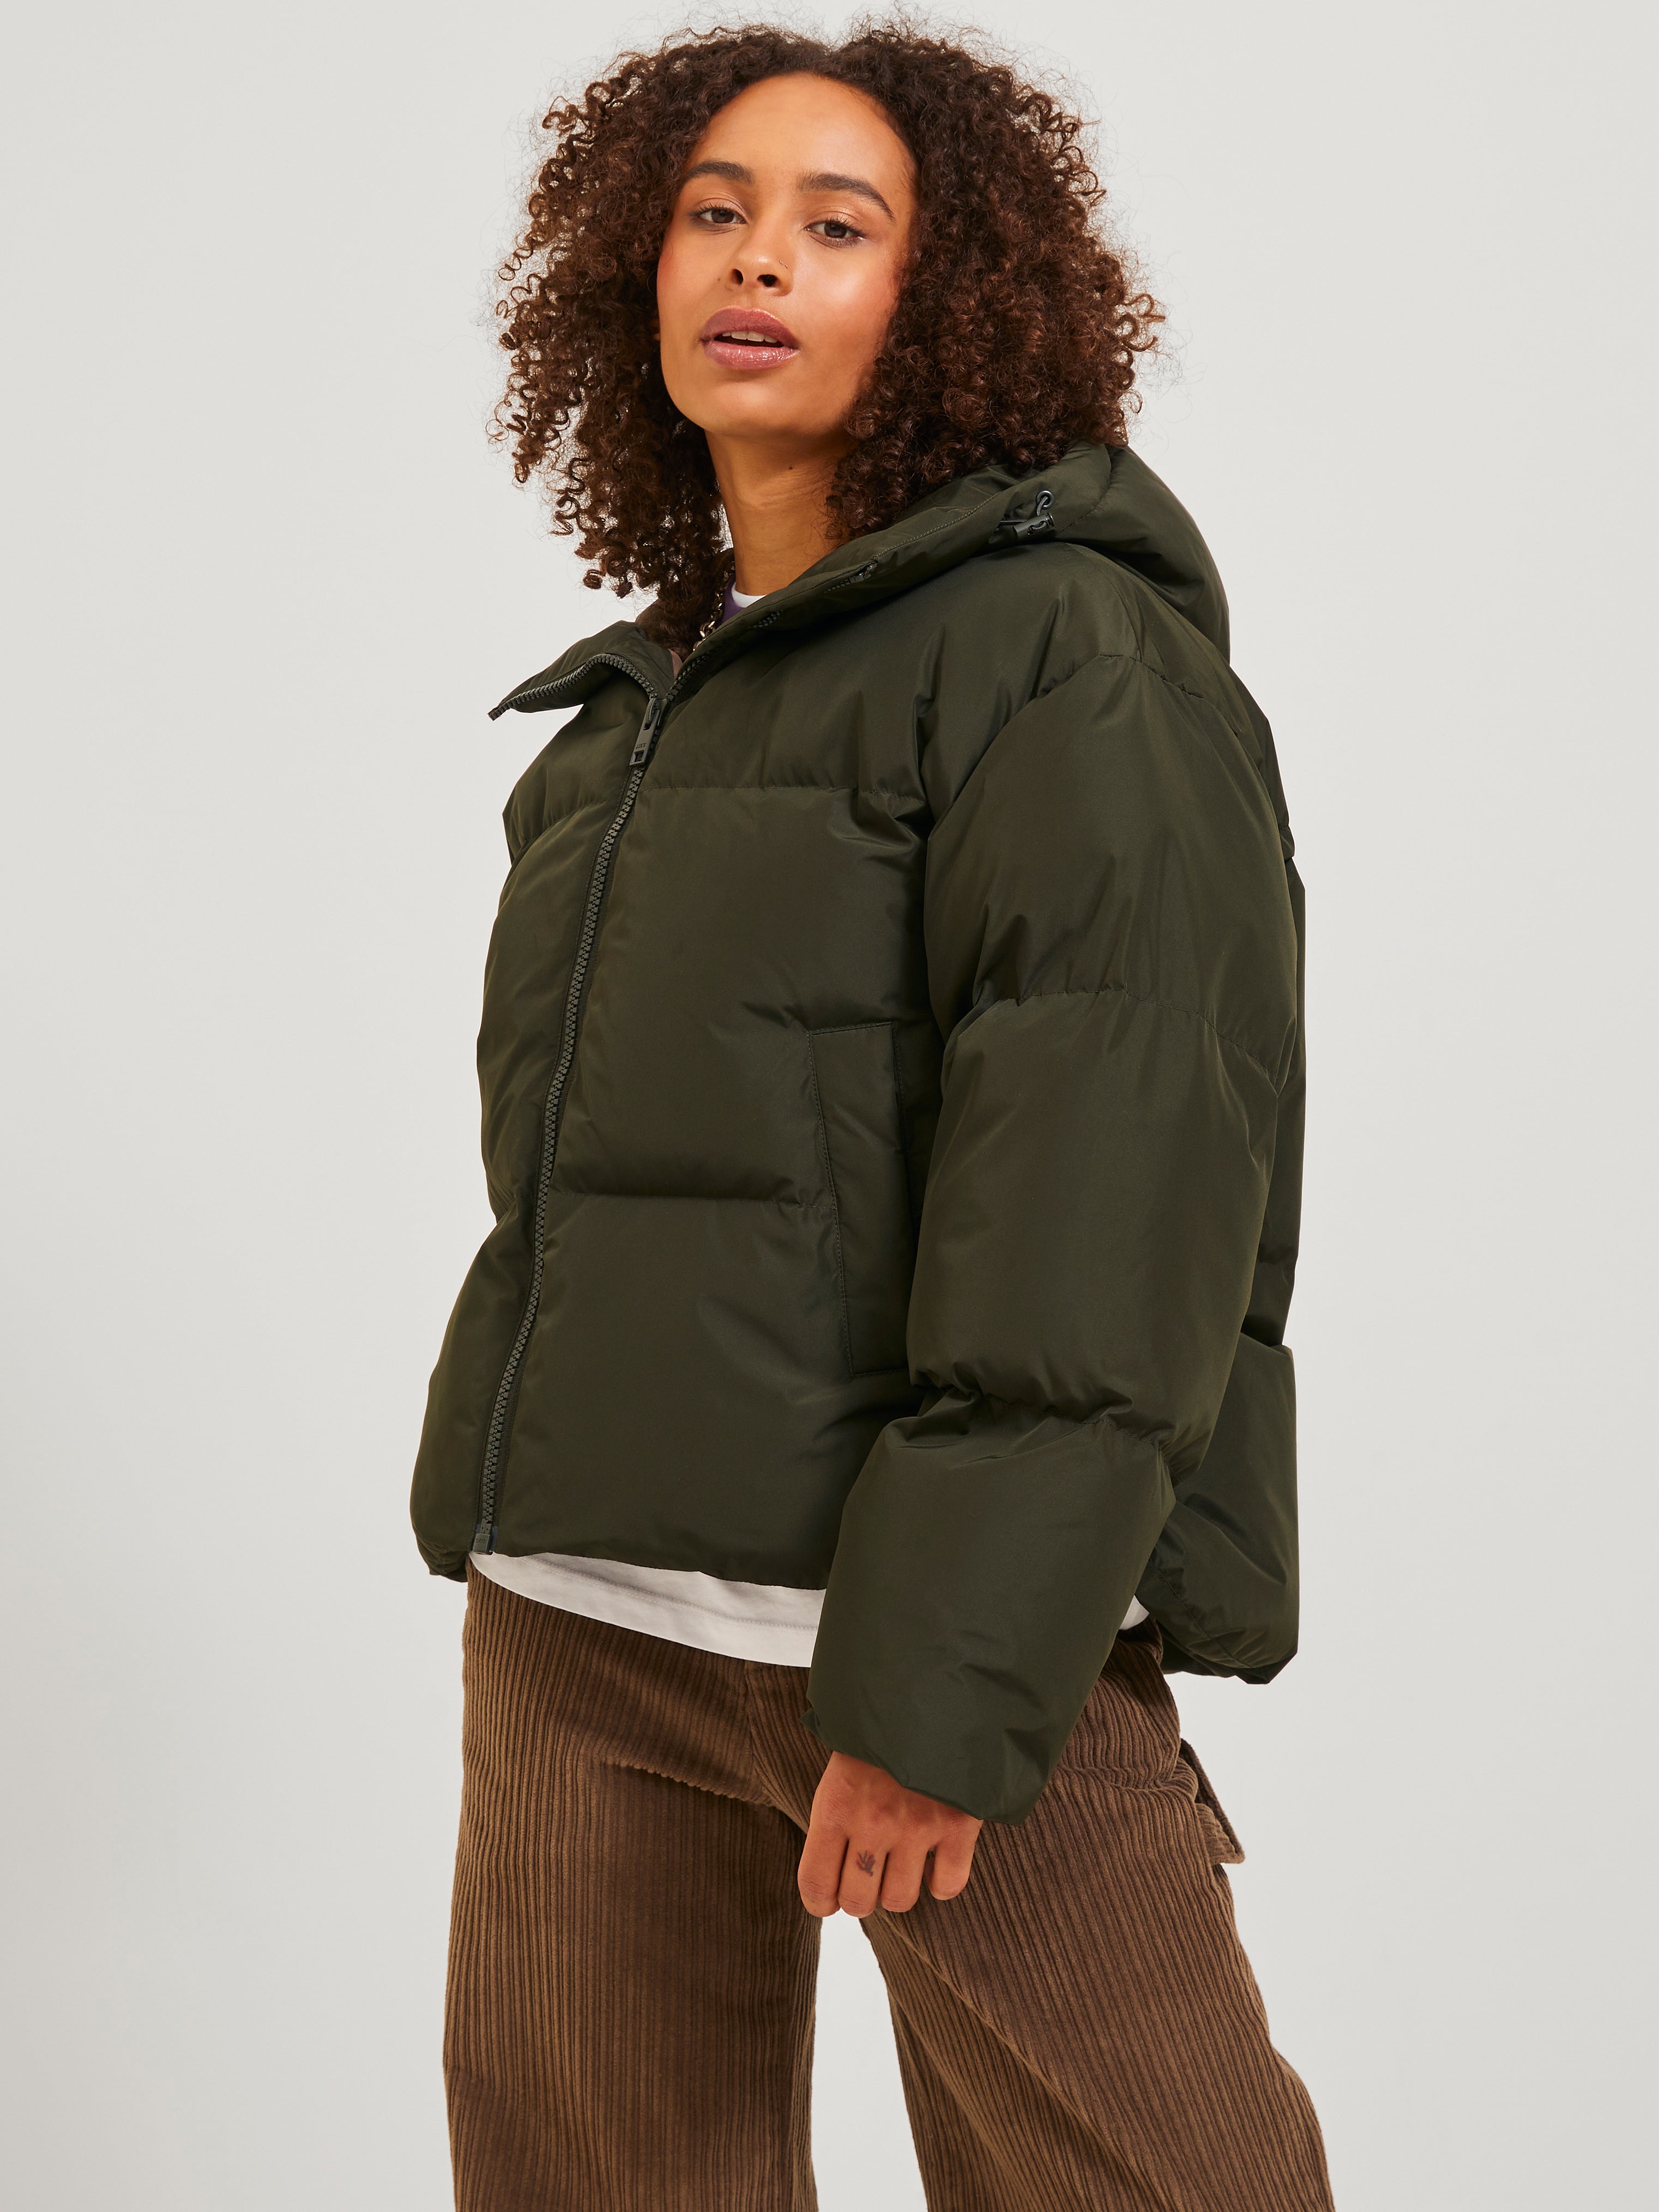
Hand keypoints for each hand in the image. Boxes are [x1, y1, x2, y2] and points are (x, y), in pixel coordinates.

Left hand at [797, 1750, 982, 1917]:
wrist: (927, 1689)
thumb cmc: (875, 1732)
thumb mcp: (838, 1770)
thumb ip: (834, 1818)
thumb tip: (830, 1874)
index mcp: (836, 1806)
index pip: (816, 1884)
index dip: (820, 1902)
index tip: (828, 1899)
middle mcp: (873, 1823)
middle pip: (858, 1902)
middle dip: (860, 1896)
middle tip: (868, 1876)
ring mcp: (917, 1826)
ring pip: (900, 1900)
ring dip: (898, 1889)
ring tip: (901, 1865)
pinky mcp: (957, 1825)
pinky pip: (948, 1886)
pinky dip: (942, 1883)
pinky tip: (937, 1862)